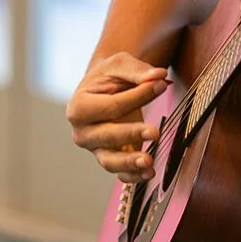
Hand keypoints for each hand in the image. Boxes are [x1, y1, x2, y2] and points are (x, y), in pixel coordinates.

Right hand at [66, 53, 170, 182]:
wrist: (104, 91)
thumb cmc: (110, 77)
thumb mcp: (119, 65)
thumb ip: (137, 70)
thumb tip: (158, 76)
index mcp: (78, 106)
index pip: (111, 106)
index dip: (138, 96)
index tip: (161, 85)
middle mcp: (82, 132)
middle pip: (107, 136)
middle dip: (131, 134)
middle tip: (154, 132)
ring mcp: (95, 149)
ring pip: (110, 161)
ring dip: (129, 163)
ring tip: (149, 162)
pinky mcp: (109, 158)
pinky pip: (119, 173)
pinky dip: (133, 176)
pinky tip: (149, 175)